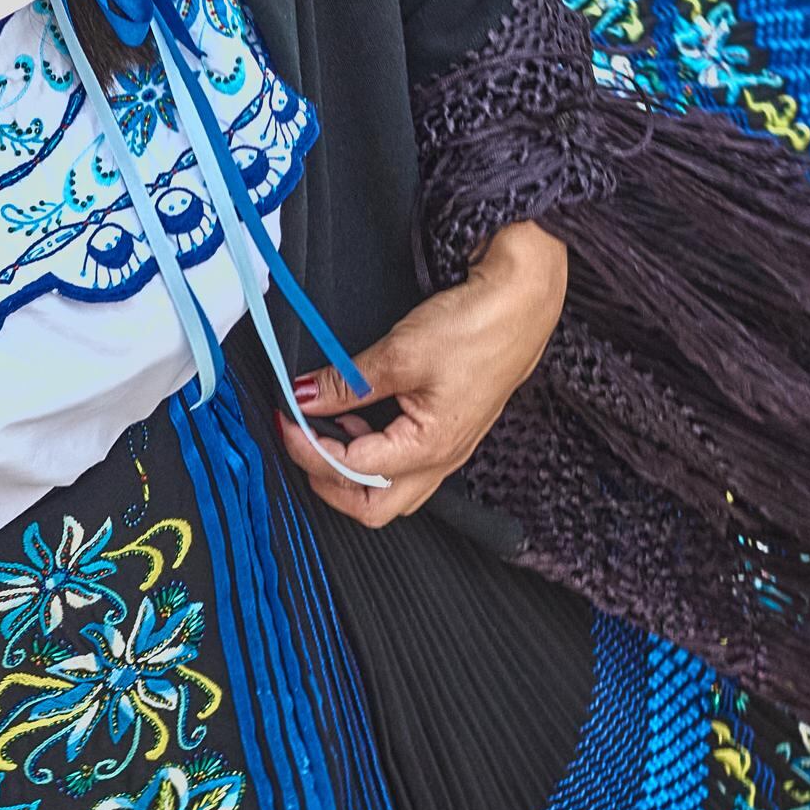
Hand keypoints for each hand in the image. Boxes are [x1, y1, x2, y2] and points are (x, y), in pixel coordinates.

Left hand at [280, 219, 566, 525]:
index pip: (352, 468)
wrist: (524, 303)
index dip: (309, 449)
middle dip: (329, 483)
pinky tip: (360, 419)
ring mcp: (449, 449)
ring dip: (351, 470)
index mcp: (430, 447)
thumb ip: (345, 383)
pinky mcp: (451, 432)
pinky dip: (373, 452)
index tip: (286, 422)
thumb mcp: (400, 352)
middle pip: (373, 506)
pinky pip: (405, 465)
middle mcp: (442, 459)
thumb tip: (303, 398)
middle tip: (301, 445)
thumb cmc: (479, 327)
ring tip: (328, 429)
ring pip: (390, 491)